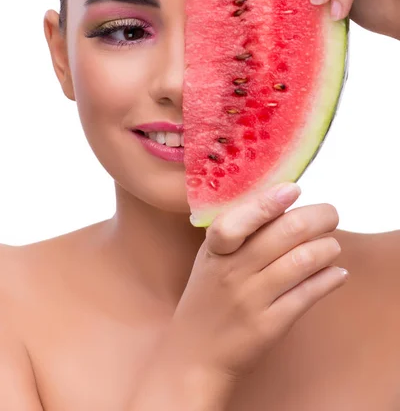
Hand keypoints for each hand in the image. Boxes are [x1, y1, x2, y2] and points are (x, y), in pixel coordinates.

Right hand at [169, 183, 347, 380]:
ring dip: (328, 248)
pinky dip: (330, 279)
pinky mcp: (269, 326)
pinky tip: (337, 273)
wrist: (194, 353)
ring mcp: (250, 300)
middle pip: (285, 233)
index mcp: (216, 249)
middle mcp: (232, 271)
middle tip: (331, 215)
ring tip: (332, 246)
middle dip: (319, 217)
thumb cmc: (210, 295)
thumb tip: (284, 197)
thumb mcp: (212, 258)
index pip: (236, 220)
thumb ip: (240, 230)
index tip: (294, 190)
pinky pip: (307, 295)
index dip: (267, 203)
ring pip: (302, 261)